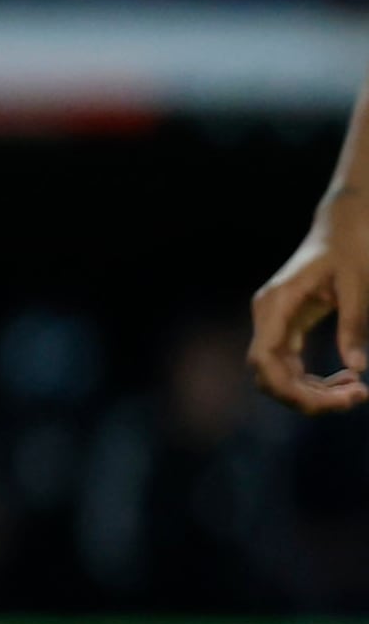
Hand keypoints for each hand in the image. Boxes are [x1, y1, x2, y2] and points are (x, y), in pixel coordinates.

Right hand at [249, 199, 368, 413]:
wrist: (344, 222)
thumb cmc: (352, 244)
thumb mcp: (358, 282)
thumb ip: (355, 324)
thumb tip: (357, 369)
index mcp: (277, 302)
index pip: (265, 359)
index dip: (292, 389)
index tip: (338, 400)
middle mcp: (268, 316)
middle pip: (271, 375)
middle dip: (310, 397)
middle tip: (358, 398)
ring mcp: (275, 322)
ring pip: (281, 375)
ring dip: (315, 392)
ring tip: (357, 391)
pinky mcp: (288, 326)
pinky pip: (293, 365)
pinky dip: (317, 380)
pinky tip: (348, 378)